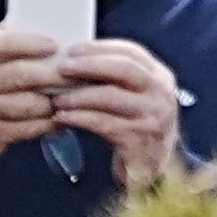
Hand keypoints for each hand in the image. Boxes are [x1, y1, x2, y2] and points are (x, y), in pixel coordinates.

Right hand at [0, 31, 64, 174]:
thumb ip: (1, 44)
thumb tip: (35, 18)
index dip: (29, 43)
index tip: (54, 45)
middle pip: (20, 75)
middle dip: (53, 74)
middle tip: (76, 72)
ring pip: (28, 104)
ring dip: (54, 101)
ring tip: (72, 95)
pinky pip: (28, 128)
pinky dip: (49, 124)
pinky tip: (61, 118)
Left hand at [53, 38, 183, 187]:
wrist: (153, 169)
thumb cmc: (137, 127)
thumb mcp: (137, 97)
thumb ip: (117, 79)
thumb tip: (75, 61)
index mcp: (160, 77)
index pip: (131, 52)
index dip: (101, 48)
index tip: (73, 50)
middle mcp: (160, 94)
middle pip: (124, 69)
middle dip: (90, 65)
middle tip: (62, 68)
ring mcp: (152, 117)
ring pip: (111, 96)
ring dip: (79, 95)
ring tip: (56, 98)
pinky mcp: (138, 139)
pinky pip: (103, 123)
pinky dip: (79, 118)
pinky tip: (62, 117)